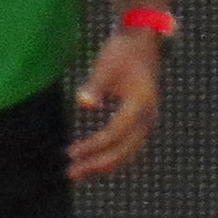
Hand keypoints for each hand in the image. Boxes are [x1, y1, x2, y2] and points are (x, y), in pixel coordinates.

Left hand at [68, 30, 163, 180]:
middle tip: (71, 173)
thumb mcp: (106, 66)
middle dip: (97, 163)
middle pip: (122, 151)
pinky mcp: (141, 122)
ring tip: (80, 171)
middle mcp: (147, 119)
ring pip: (126, 152)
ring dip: (103, 163)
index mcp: (139, 106)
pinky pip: (126, 146)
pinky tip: (94, 158)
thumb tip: (83, 104)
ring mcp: (146, 123)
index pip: (114, 134)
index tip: (70, 152)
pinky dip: (110, 155)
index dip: (93, 145)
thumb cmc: (123, 53)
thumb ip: (95, 86)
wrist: (144, 45)